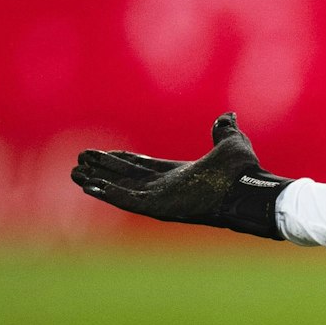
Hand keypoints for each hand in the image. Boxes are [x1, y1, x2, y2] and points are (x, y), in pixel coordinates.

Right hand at [71, 113, 291, 239]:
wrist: (250, 187)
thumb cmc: (245, 170)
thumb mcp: (232, 143)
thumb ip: (224, 130)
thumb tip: (227, 116)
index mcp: (181, 174)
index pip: (144, 166)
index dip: (122, 160)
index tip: (103, 154)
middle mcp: (169, 188)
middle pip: (128, 177)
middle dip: (104, 170)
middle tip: (80, 162)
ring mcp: (164, 199)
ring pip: (122, 189)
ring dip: (99, 181)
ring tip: (75, 174)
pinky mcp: (161, 207)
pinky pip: (128, 200)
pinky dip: (108, 193)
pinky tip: (89, 186)